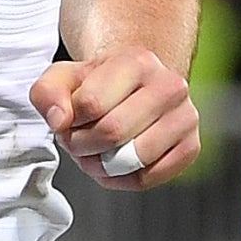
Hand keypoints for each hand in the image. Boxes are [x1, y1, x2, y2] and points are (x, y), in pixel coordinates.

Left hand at [29, 48, 198, 189]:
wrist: (136, 89)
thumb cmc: (98, 85)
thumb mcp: (64, 78)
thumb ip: (48, 93)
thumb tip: (60, 120)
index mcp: (138, 60)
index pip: (91, 103)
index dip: (70, 121)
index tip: (70, 120)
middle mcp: (170, 85)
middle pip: (112, 133)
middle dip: (83, 146)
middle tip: (76, 142)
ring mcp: (186, 117)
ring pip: (132, 160)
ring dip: (101, 166)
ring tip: (94, 153)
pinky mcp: (192, 147)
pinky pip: (148, 179)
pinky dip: (122, 180)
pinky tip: (114, 164)